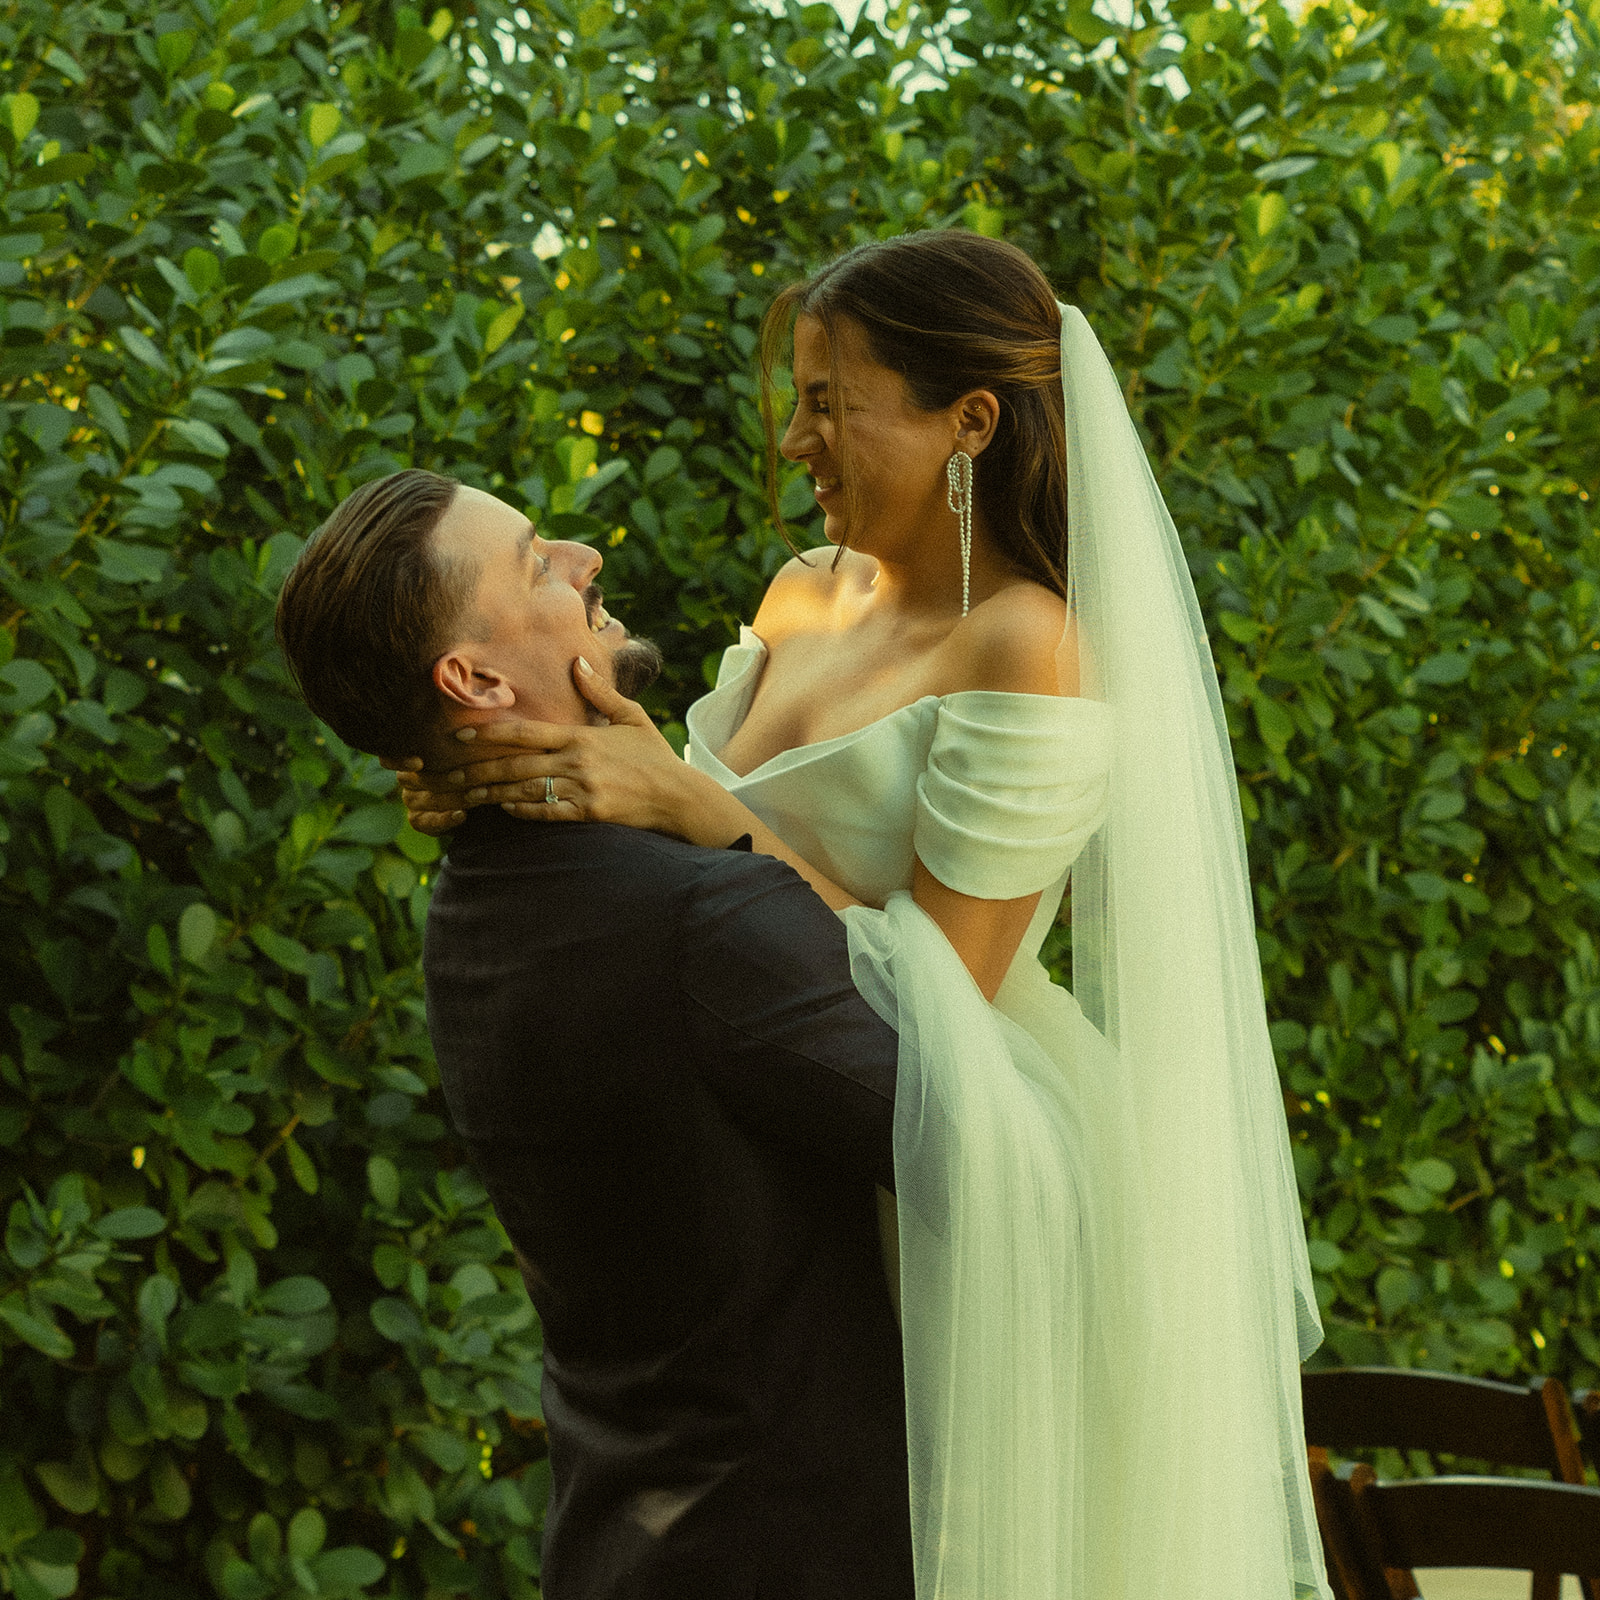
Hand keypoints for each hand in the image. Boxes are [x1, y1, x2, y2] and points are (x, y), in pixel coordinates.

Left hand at [399, 659, 697, 836]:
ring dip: (492, 794)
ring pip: (525, 790)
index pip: (525, 731)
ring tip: (465, 795)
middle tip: (447, 774)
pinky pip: (546, 812)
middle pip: (515, 765)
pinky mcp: (589, 814)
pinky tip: (504, 808)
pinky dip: (523, 810)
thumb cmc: (655, 756)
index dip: (487, 734)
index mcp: (581, 736)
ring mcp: (582, 789)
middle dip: (477, 770)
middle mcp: (576, 761)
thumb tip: (575, 662)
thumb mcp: (631, 717)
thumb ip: (599, 692)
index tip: (458, 737)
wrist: (679, 796)